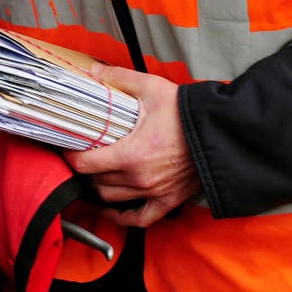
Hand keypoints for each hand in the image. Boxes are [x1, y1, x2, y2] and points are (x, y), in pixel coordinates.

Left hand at [64, 63, 200, 227]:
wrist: (222, 132)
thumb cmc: (188, 113)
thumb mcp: (152, 88)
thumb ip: (119, 79)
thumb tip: (94, 71)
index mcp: (131, 154)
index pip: (85, 164)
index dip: (71, 156)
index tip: (68, 147)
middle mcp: (139, 178)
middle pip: (95, 181)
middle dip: (84, 169)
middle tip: (83, 155)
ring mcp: (154, 192)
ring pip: (111, 198)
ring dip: (98, 187)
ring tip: (95, 174)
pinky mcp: (168, 200)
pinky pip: (139, 219)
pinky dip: (122, 217)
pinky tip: (111, 210)